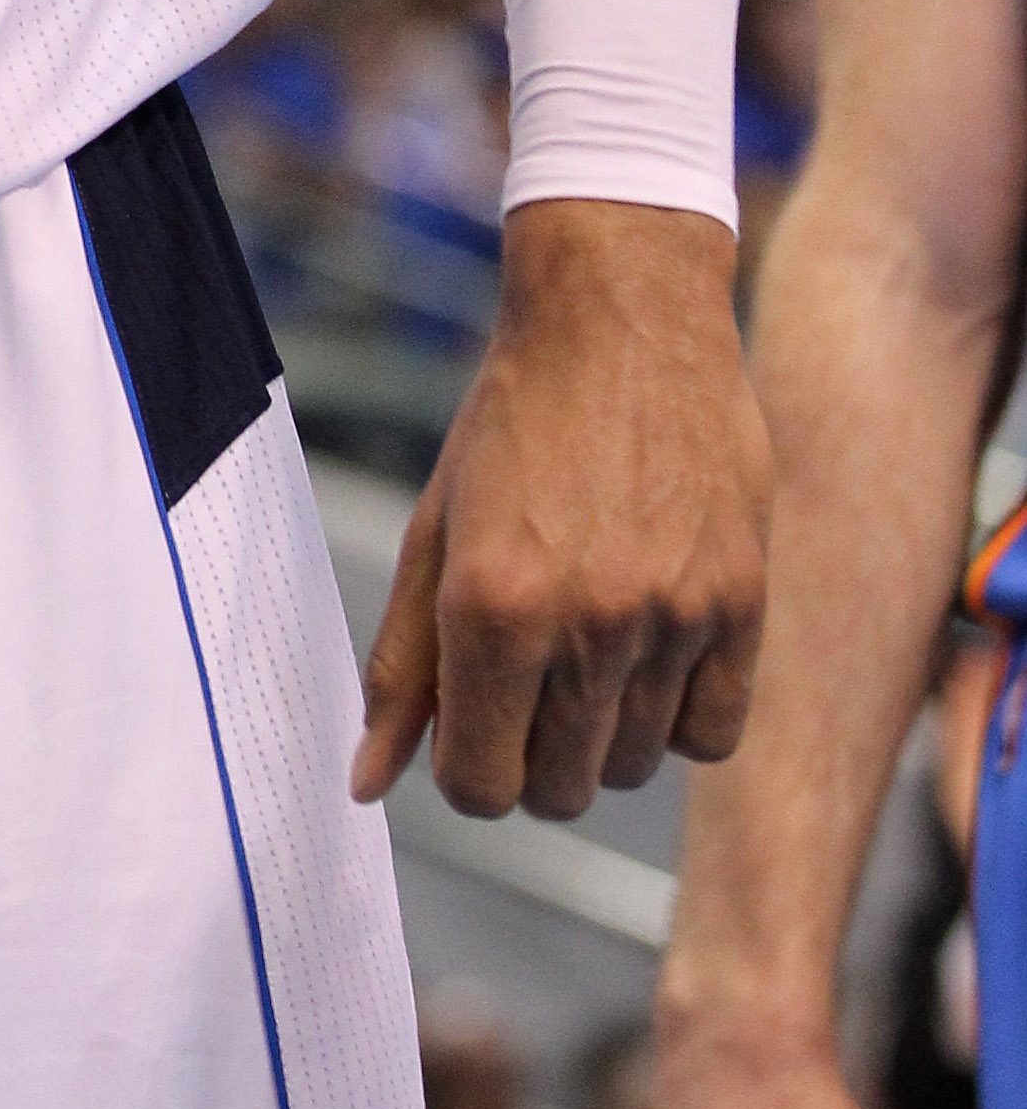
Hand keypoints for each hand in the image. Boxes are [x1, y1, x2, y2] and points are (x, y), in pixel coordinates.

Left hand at [352, 198, 767, 816]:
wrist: (621, 318)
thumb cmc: (514, 424)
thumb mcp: (434, 534)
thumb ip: (402, 667)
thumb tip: (367, 783)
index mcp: (494, 606)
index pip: (480, 787)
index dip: (466, 771)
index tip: (469, 727)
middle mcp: (588, 623)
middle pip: (558, 790)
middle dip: (529, 756)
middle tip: (524, 683)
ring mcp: (675, 617)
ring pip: (632, 768)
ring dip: (600, 734)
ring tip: (585, 645)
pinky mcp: (742, 602)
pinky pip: (711, 734)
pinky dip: (676, 716)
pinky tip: (649, 652)